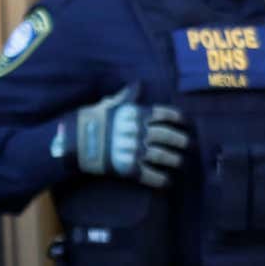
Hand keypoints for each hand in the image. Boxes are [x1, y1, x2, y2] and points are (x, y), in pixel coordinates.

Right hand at [55, 84, 190, 187]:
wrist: (74, 142)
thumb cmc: (93, 120)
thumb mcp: (110, 104)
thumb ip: (127, 96)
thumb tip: (137, 84)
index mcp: (137, 114)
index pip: (166, 115)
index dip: (180, 119)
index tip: (187, 124)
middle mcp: (138, 132)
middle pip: (169, 136)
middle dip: (182, 141)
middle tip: (190, 145)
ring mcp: (133, 150)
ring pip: (163, 156)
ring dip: (175, 160)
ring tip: (181, 163)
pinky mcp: (127, 168)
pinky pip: (150, 175)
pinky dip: (161, 180)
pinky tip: (168, 182)